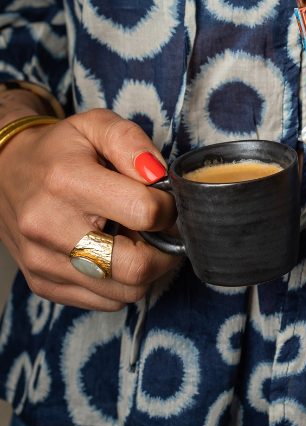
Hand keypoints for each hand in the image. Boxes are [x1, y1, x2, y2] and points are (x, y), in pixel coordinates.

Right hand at [0, 107, 179, 309]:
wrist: (6, 170)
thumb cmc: (61, 148)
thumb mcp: (97, 124)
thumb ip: (133, 142)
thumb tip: (159, 176)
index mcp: (67, 181)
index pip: (145, 212)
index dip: (169, 206)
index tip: (166, 199)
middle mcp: (49, 227)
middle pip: (137, 266)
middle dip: (166, 248)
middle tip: (163, 227)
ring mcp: (43, 261)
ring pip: (126, 291)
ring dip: (146, 267)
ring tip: (136, 236)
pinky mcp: (43, 284)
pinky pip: (106, 301)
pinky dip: (122, 281)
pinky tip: (115, 251)